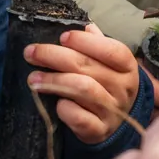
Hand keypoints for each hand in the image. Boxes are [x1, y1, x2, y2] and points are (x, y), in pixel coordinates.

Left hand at [26, 24, 140, 144]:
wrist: (116, 124)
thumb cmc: (107, 87)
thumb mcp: (108, 65)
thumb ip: (97, 46)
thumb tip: (86, 26)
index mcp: (128, 67)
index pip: (112, 50)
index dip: (85, 42)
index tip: (62, 37)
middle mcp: (124, 88)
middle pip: (88, 67)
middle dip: (54, 56)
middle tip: (31, 52)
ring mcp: (113, 111)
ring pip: (82, 89)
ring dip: (53, 81)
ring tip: (33, 78)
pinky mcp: (100, 131)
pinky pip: (79, 118)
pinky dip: (64, 108)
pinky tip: (54, 102)